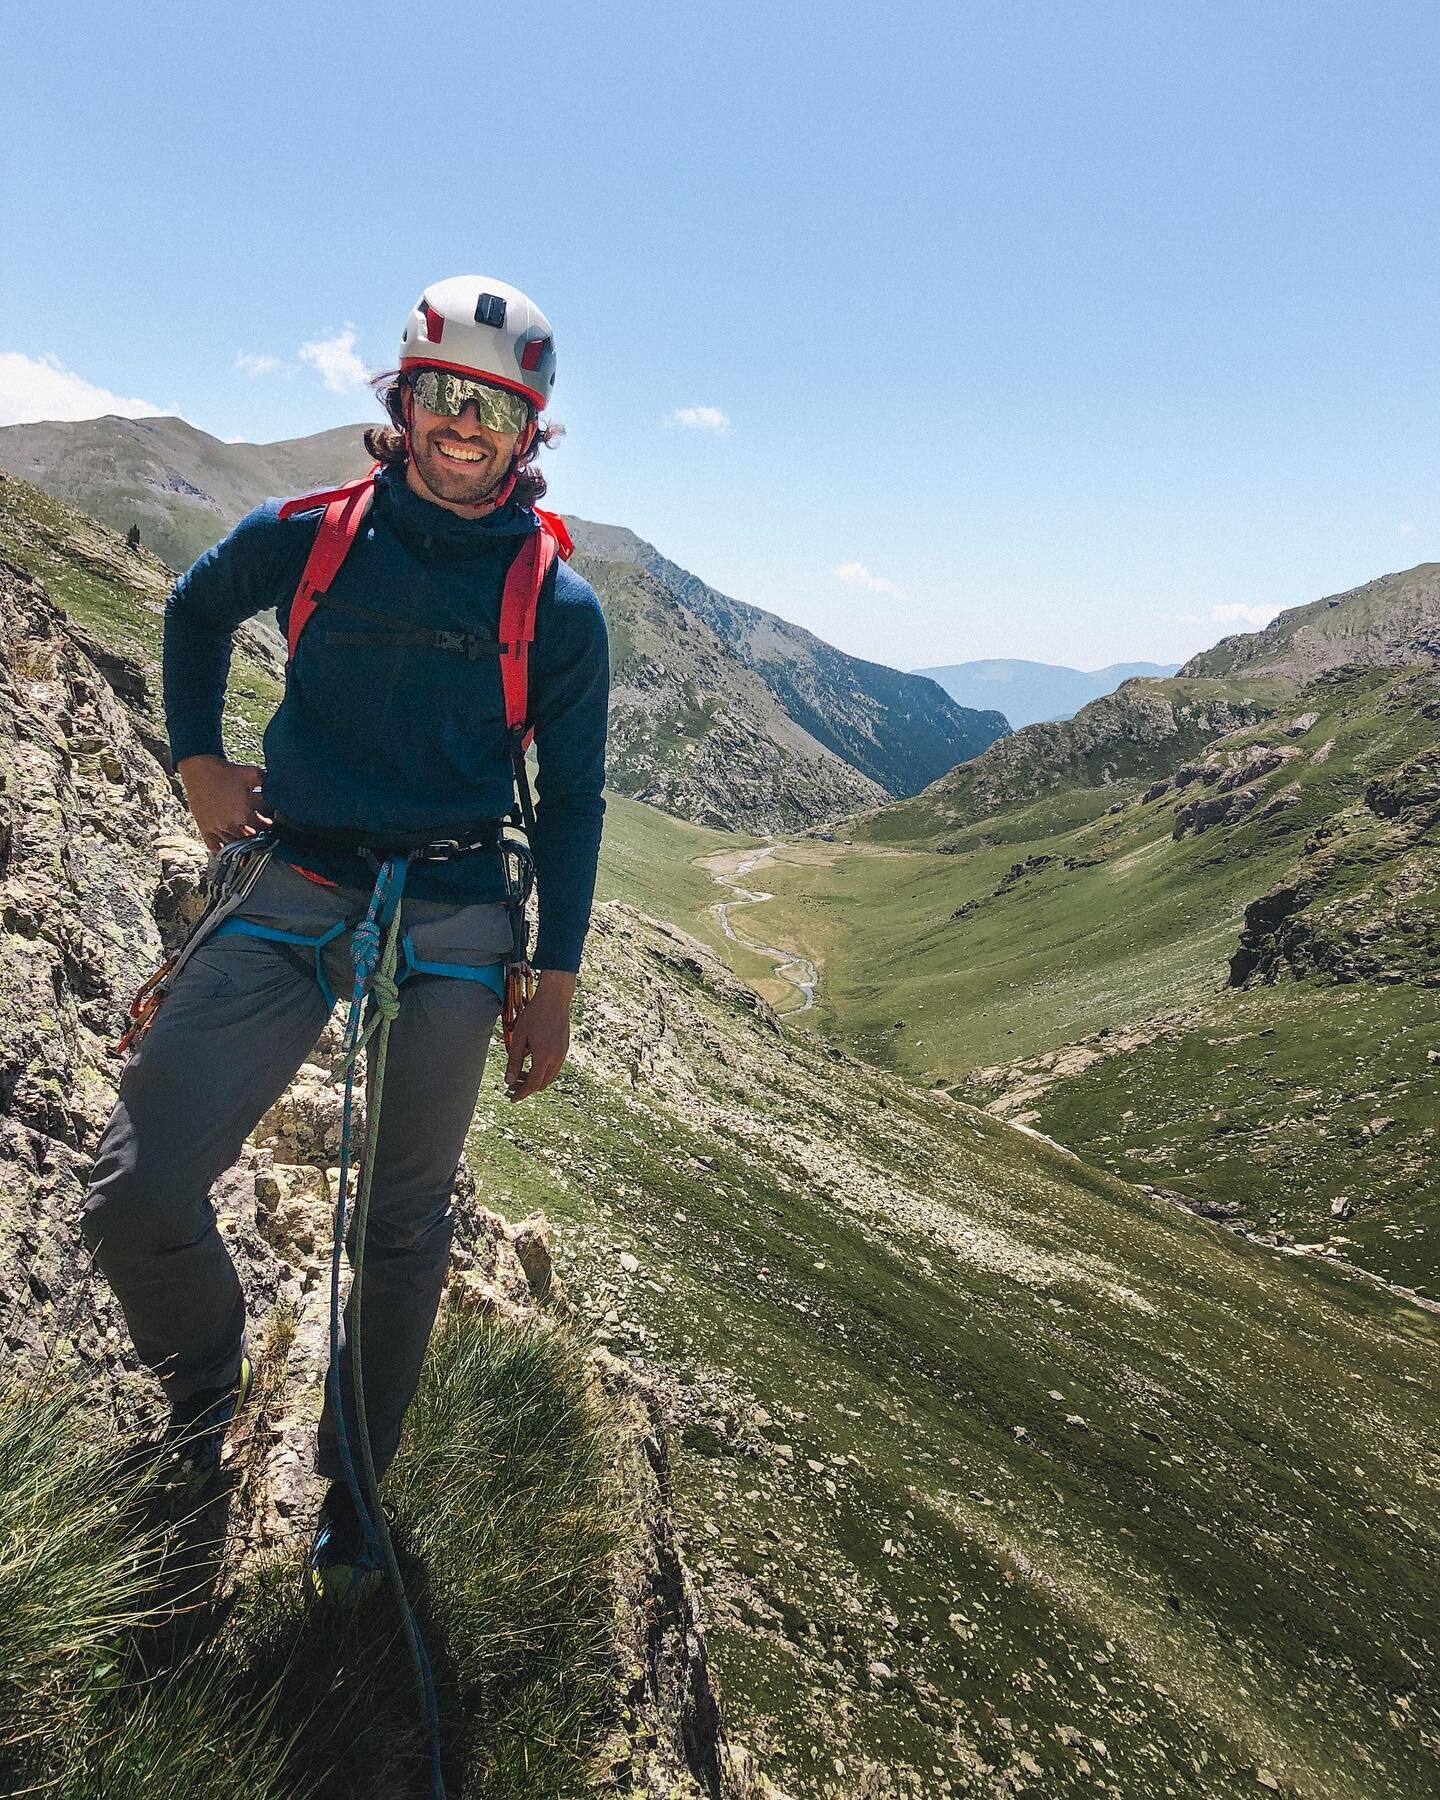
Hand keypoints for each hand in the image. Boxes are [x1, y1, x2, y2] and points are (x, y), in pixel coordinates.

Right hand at [177, 754, 272, 852]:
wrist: (200, 769)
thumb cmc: (226, 772)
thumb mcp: (252, 774)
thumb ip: (268, 781)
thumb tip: (281, 784)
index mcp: (244, 814)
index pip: (262, 828)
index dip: (267, 826)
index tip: (268, 823)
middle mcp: (231, 824)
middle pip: (249, 838)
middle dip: (256, 835)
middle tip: (258, 830)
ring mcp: (217, 828)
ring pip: (233, 844)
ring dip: (241, 842)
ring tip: (245, 835)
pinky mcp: (205, 828)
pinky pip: (214, 846)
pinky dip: (222, 849)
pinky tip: (228, 847)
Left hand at [504, 969, 576, 1102]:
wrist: (555, 999)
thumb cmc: (534, 1015)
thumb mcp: (518, 1037)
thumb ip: (514, 1061)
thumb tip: (508, 1081)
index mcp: (544, 1057)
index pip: (532, 1084)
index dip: (521, 1093)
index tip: (512, 1098)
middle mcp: (556, 1058)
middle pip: (542, 1084)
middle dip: (527, 1088)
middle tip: (512, 1085)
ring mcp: (563, 1053)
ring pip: (549, 1077)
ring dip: (535, 1079)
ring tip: (520, 1074)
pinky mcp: (565, 1048)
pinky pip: (554, 1067)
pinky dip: (542, 1070)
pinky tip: (531, 1061)